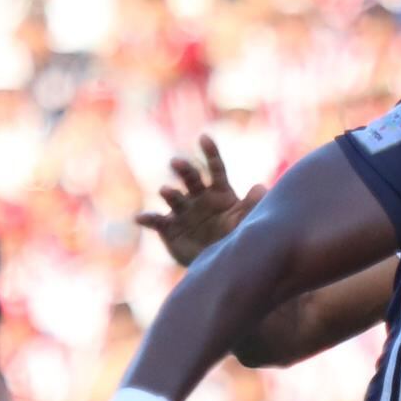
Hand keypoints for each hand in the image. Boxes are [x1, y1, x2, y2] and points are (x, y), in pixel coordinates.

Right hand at [138, 138, 250, 268]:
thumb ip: (252, 206)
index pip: (215, 168)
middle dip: (184, 169)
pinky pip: (156, 220)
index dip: (210, 153)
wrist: (216, 262)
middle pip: (191, 178)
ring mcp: (182, 211)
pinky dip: (147, 218)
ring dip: (169, 192)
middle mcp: (198, 196)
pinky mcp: (168, 227)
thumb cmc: (233, 237)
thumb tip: (261, 188)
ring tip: (166, 191)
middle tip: (177, 163)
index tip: (204, 138)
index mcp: (219, 191)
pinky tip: (139, 218)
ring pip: (174, 197)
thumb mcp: (245, 222)